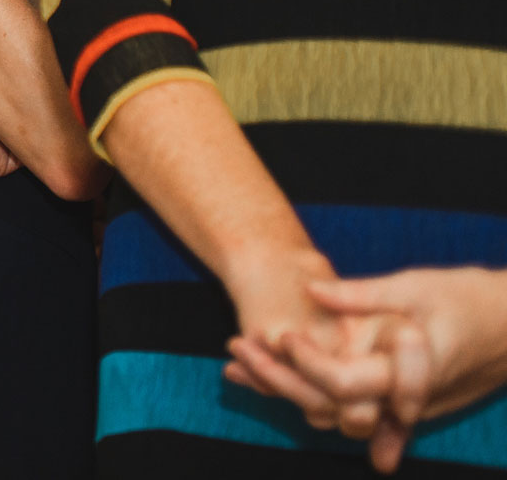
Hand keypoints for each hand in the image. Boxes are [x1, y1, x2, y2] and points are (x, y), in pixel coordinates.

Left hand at [227, 267, 506, 472]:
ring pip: (339, 415)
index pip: (345, 382)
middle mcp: (405, 398)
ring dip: (290, 394)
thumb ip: (361, 294)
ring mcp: (406, 409)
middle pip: (331, 406)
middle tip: (237, 349)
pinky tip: (274, 396)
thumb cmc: (466, 298)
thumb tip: (310, 288)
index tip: (281, 335)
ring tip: (241, 369)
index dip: (307, 363)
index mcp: (408, 368)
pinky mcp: (405, 408)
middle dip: (280, 382)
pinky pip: (357, 414)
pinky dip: (318, 405)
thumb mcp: (414, 287)